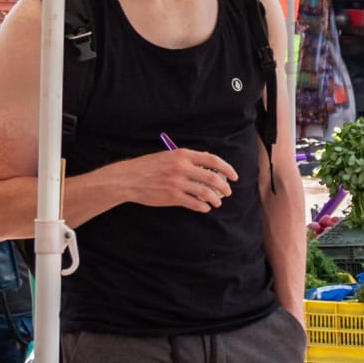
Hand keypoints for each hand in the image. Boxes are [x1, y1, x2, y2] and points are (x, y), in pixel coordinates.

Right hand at [119, 147, 238, 212]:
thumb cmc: (147, 167)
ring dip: (215, 199)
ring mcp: (178, 183)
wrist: (129, 179)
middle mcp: (182, 168)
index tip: (234, 175)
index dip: (226, 168)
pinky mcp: (173, 197)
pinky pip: (195, 203)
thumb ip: (185, 159)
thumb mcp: (167, 156)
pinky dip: (203, 207)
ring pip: (206, 192)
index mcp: (183, 155)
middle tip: (227, 192)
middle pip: (212, 177)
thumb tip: (205, 160)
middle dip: (224, 186)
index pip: (212, 160)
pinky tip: (204, 208)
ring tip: (217, 202)